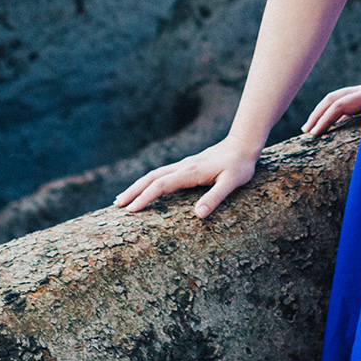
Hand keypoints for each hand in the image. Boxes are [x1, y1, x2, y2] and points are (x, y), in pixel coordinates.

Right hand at [113, 136, 260, 218]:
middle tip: (117, 205)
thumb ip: (215, 198)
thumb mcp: (232, 183)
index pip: (161, 185)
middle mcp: (183, 167)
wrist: (243, 144)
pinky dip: (149, 182)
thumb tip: (198, 216)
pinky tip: (146, 189)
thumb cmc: (239, 166)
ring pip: (155, 174)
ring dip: (138, 186)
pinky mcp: (187, 166)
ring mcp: (184, 165)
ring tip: (123, 199)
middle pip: (151, 178)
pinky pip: (162, 174)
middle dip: (133, 191)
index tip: (131, 210)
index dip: (145, 197)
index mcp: (190, 172)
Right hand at [302, 78, 360, 135]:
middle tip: (306, 130)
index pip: (340, 105)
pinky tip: (336, 124)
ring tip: (316, 127)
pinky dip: (340, 111)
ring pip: (342, 97)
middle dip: (318, 113)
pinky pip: (351, 100)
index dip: (324, 120)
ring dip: (327, 111)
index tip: (313, 134)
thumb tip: (359, 154)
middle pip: (335, 97)